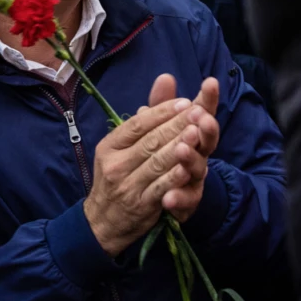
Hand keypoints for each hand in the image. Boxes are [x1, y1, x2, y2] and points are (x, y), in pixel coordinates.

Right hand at [85, 74, 220, 256]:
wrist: (103, 222)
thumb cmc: (117, 178)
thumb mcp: (122, 147)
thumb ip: (147, 116)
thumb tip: (166, 79)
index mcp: (110, 146)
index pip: (137, 124)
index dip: (161, 112)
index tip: (184, 102)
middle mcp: (115, 164)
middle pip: (150, 140)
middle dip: (176, 125)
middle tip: (198, 111)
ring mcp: (127, 185)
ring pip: (157, 162)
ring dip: (178, 147)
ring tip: (196, 133)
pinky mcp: (140, 205)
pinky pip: (160, 187)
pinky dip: (175, 176)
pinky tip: (189, 166)